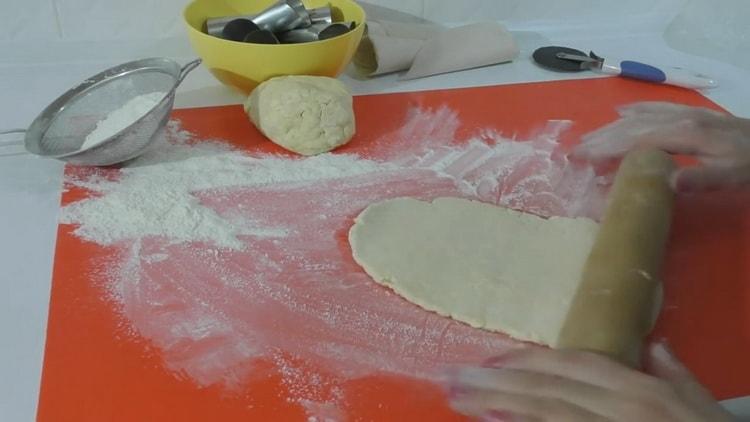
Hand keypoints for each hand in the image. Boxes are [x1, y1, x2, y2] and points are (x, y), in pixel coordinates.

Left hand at [444, 342, 733, 420]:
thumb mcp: (700, 406)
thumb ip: (675, 377)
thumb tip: (659, 349)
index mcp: (639, 389)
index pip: (573, 364)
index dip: (527, 359)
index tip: (491, 358)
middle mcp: (620, 406)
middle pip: (546, 387)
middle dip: (496, 379)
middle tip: (450, 375)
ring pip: (544, 413)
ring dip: (496, 403)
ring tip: (457, 397)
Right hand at [572, 102, 749, 191]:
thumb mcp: (733, 176)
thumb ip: (702, 179)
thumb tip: (666, 183)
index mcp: (685, 134)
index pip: (635, 140)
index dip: (605, 148)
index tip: (579, 158)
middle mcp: (679, 118)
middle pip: (631, 126)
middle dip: (600, 138)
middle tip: (572, 152)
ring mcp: (685, 113)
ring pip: (639, 116)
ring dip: (610, 127)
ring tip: (587, 138)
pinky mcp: (692, 113)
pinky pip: (656, 107)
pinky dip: (634, 110)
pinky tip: (621, 112)